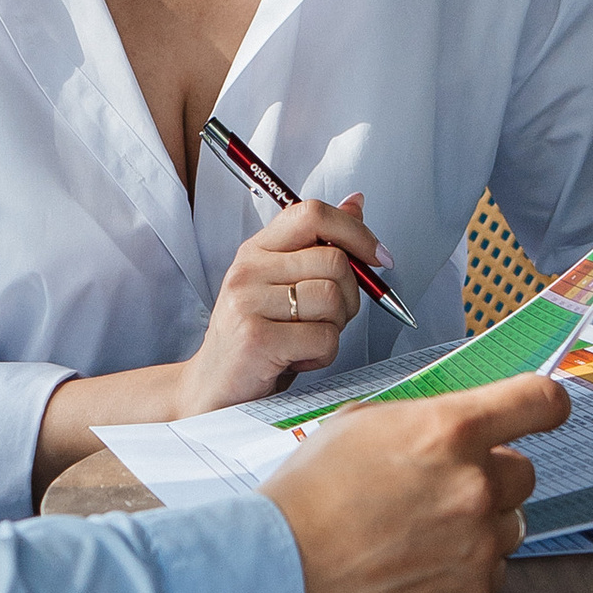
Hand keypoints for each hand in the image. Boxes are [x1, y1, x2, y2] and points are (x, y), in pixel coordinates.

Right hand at [181, 194, 389, 410]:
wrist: (214, 389)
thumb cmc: (257, 338)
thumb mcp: (285, 285)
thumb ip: (319, 246)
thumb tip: (356, 203)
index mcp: (258, 250)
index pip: (312, 213)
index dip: (355, 232)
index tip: (377, 257)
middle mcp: (249, 270)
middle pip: (334, 261)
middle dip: (350, 297)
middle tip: (327, 320)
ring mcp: (248, 302)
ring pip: (333, 300)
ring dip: (334, 329)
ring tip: (306, 340)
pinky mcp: (256, 338)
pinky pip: (324, 338)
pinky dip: (323, 354)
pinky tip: (298, 358)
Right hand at [275, 374, 564, 592]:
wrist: (279, 572)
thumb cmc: (307, 496)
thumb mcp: (359, 424)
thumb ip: (423, 419)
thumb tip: (456, 422)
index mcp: (448, 430)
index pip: (538, 402)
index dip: (545, 405)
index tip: (544, 411)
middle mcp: (475, 485)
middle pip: (523, 471)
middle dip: (490, 474)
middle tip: (440, 486)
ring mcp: (478, 541)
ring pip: (511, 522)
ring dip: (480, 522)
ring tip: (422, 530)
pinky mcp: (472, 590)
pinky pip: (493, 566)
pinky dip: (467, 563)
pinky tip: (420, 561)